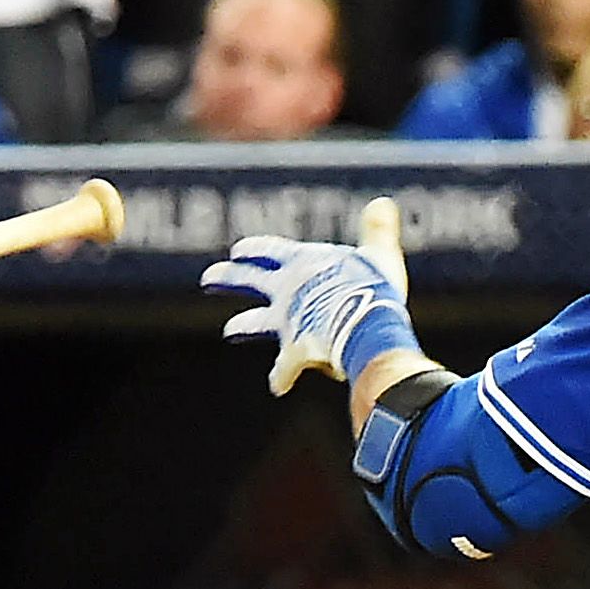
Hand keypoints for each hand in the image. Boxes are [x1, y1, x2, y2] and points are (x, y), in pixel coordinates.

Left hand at [201, 235, 414, 395]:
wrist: (364, 324)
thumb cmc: (373, 287)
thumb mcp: (378, 253)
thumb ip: (377, 231)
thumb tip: (382, 203)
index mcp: (302, 265)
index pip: (271, 251)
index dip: (256, 249)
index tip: (238, 249)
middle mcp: (286, 291)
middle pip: (248, 281)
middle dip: (228, 278)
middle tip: (207, 279)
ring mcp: (286, 323)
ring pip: (255, 324)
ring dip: (242, 326)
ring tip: (228, 331)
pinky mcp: (294, 353)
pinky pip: (284, 369)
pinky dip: (282, 377)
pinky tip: (278, 386)